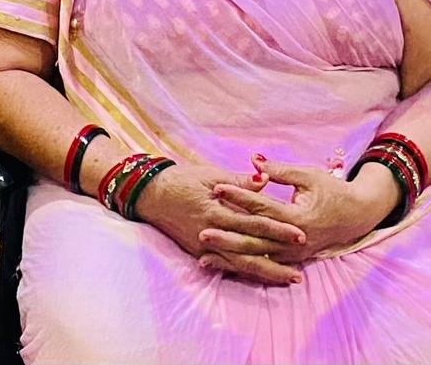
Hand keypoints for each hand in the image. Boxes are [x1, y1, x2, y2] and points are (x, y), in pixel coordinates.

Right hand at [134, 163, 306, 285]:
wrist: (150, 194)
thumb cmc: (182, 179)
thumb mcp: (210, 175)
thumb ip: (239, 181)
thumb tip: (266, 180)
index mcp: (216, 210)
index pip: (253, 222)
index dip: (277, 229)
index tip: (300, 234)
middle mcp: (211, 233)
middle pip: (250, 249)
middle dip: (277, 258)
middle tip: (303, 266)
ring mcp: (204, 246)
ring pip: (240, 264)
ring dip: (266, 272)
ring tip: (289, 278)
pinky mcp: (198, 253)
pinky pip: (226, 266)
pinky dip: (244, 273)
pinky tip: (261, 278)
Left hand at [204, 155, 399, 278]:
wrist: (357, 216)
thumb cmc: (332, 191)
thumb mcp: (307, 175)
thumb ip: (279, 170)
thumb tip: (253, 159)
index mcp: (298, 218)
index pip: (262, 207)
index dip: (238, 196)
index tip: (216, 188)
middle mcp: (295, 241)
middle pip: (255, 239)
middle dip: (228, 235)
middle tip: (202, 231)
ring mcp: (293, 254)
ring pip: (257, 257)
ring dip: (231, 257)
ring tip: (204, 255)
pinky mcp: (291, 259)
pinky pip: (263, 264)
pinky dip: (242, 264)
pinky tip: (222, 265)